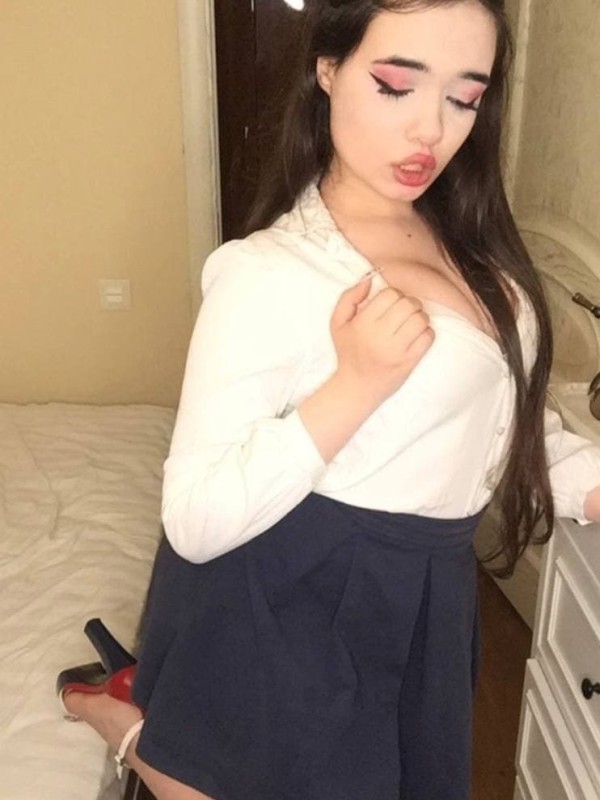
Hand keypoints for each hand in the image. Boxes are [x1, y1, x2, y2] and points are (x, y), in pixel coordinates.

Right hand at [330, 277, 433, 403]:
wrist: (357, 387)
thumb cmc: (348, 352)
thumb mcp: (338, 323)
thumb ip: (349, 297)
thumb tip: (369, 279)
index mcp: (362, 324)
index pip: (390, 294)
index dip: (393, 295)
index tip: (389, 304)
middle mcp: (380, 337)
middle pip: (408, 304)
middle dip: (409, 303)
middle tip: (403, 312)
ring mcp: (397, 350)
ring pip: (421, 319)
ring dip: (419, 317)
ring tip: (410, 323)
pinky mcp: (409, 361)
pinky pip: (428, 337)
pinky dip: (426, 332)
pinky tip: (415, 336)